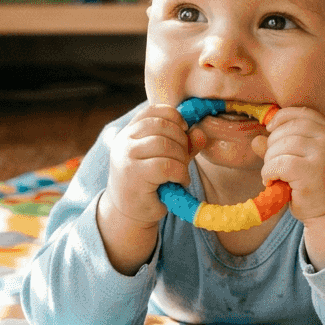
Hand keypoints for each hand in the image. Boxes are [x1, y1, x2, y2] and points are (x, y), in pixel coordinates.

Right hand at [104, 104, 205, 226]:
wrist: (129, 213)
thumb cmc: (150, 183)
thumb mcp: (167, 158)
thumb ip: (184, 144)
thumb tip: (200, 133)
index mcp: (130, 131)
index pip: (154, 110)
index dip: (175, 117)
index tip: (184, 132)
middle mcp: (124, 140)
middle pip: (163, 125)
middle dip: (181, 141)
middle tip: (184, 158)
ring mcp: (126, 156)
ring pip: (166, 144)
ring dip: (182, 160)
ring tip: (181, 173)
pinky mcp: (133, 174)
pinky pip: (166, 165)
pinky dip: (180, 173)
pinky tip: (180, 182)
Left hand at [254, 107, 324, 264]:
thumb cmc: (318, 189)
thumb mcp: (304, 162)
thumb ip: (283, 147)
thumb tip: (256, 140)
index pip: (303, 113)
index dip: (282, 118)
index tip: (270, 129)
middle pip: (288, 128)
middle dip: (273, 144)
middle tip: (273, 164)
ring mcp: (322, 154)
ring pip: (281, 145)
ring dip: (270, 160)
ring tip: (273, 175)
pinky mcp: (310, 171)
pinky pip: (279, 163)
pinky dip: (269, 172)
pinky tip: (271, 181)